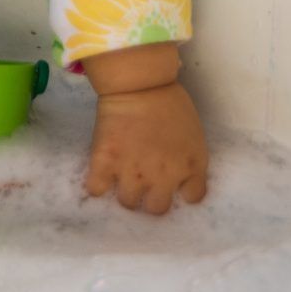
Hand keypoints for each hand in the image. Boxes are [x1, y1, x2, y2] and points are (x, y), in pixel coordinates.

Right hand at [82, 48, 208, 213]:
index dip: (182, 191)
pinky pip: (96, 189)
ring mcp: (132, 172)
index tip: (173, 183)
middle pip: (156, 209)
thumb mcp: (194, 133)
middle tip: (144, 182)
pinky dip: (97, 184)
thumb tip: (179, 174)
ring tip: (121, 176)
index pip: (192, 198)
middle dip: (150, 198)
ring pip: (127, 202)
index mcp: (189, 167)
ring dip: (126, 191)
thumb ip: (190, 158)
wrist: (139, 83)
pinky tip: (101, 172)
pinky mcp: (105, 162)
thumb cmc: (169, 100)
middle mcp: (163, 178)